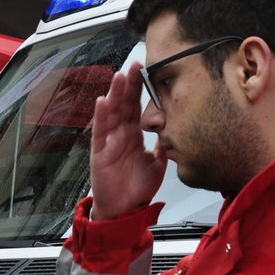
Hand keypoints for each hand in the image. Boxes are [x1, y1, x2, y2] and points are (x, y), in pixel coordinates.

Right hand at [88, 64, 165, 220]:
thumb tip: (174, 130)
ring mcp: (109, 141)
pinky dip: (100, 116)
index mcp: (134, 135)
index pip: (136, 106)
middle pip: (124, 104)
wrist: (125, 209)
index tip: (146, 71)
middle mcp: (120, 134)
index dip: (140, 89)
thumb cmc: (137, 188)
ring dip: (115, 94)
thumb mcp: (158, 163)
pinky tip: (103, 101)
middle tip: (135, 65)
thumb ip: (163, 146)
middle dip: (129, 84)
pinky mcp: (100, 152)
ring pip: (111, 112)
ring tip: (119, 76)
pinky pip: (99, 131)